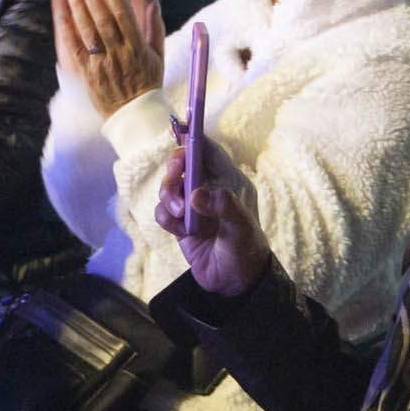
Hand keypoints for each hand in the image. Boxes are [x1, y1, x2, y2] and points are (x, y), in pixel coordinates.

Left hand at [49, 0, 164, 116]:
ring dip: (78, 7)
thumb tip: (154, 1)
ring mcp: (102, 63)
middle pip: (103, 18)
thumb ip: (155, 27)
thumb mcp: (159, 55)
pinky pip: (76, 49)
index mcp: (137, 47)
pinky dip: (69, 30)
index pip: (123, 14)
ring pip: (88, 30)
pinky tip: (63, 13)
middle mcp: (119, 53)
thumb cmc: (148, 83)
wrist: (135, 116)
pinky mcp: (88, 73)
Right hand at [152, 122, 269, 296]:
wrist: (236, 284)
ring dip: (168, 196)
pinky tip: (178, 229)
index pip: (208, 151)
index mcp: (228, 181)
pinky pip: (163, 212)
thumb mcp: (241, 228)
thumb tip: (196, 195)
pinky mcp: (180, 225)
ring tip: (179, 215)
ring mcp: (193, 207)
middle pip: (182, 164)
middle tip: (176, 178)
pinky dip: (164, 216)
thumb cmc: (247, 251)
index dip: (193, 136)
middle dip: (174, 168)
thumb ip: (223, 206)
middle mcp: (208, 189)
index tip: (179, 126)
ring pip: (169, 187)